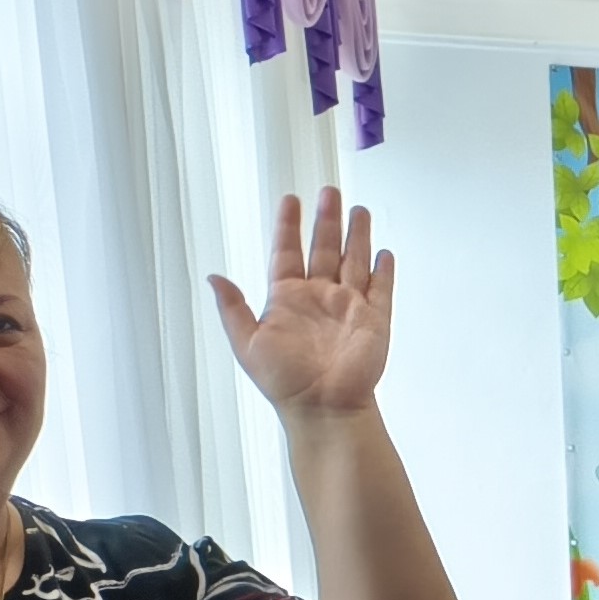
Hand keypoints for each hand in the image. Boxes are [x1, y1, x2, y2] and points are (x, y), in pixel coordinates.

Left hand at [209, 189, 392, 418]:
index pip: (288, 252)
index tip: (291, 200)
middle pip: (324, 249)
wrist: (323, 407)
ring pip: (354, 261)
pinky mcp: (375, 321)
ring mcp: (349, 308)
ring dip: (357, 235)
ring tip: (359, 210)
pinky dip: (384, 271)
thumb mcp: (245, 343)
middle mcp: (319, 298)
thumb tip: (214, 277)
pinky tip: (384, 253)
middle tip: (329, 192)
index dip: (288, 225)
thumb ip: (233, 308)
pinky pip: (381, 290)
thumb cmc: (284, 382)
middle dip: (327, 220)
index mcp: (288, 299)